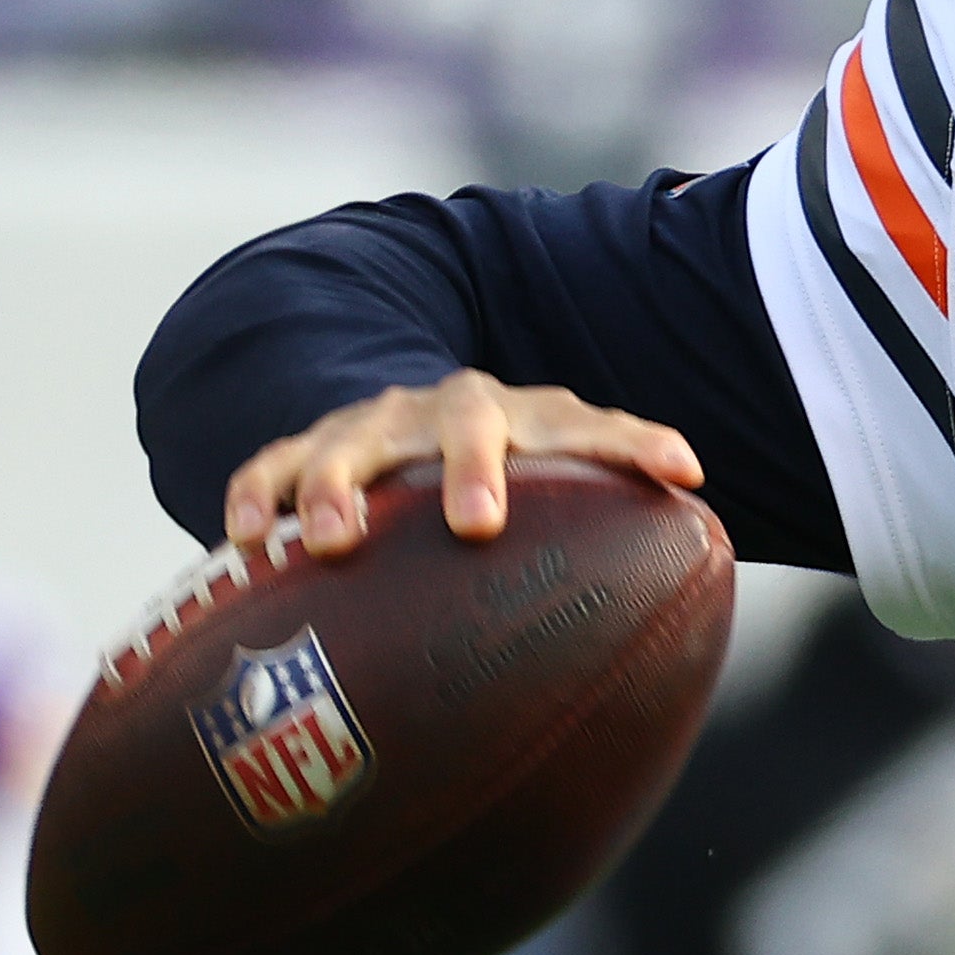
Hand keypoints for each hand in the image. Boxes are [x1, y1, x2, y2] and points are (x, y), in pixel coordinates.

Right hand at [221, 370, 702, 554]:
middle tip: (477, 524)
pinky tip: (240, 541)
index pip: (592, 422)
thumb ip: (629, 493)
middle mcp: (449, 412)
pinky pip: (266, 466)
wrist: (408, 416)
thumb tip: (713, 527)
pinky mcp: (302, 450)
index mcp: (528, 418)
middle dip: (473, 467)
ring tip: (329, 540)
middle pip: (466, 420)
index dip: (638, 443)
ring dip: (337, 486)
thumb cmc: (508, 470)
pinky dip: (253, 497)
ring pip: (349, 443)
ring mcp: (372, 428)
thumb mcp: (565, 472)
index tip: (682, 472)